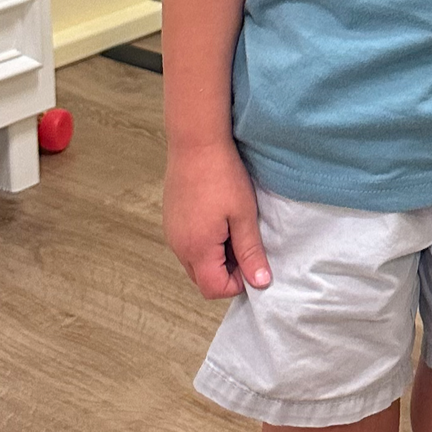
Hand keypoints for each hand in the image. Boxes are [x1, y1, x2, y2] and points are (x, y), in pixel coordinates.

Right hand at [163, 138, 271, 296]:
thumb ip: (250, 252)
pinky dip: (204, 242)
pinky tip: (218, 218)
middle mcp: (178, 246)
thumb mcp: (244, 215)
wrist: (195, 142)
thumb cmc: (222, 176)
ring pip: (195, 262)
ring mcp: (171, 233)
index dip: (237, 282)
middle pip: (202, 279)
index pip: (214, 289)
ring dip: (215, 256)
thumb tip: (260, 282)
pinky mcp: (171, 220)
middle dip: (226, 271)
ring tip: (233, 227)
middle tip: (244, 243)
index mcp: (196, 249)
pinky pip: (187, 245)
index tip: (252, 259)